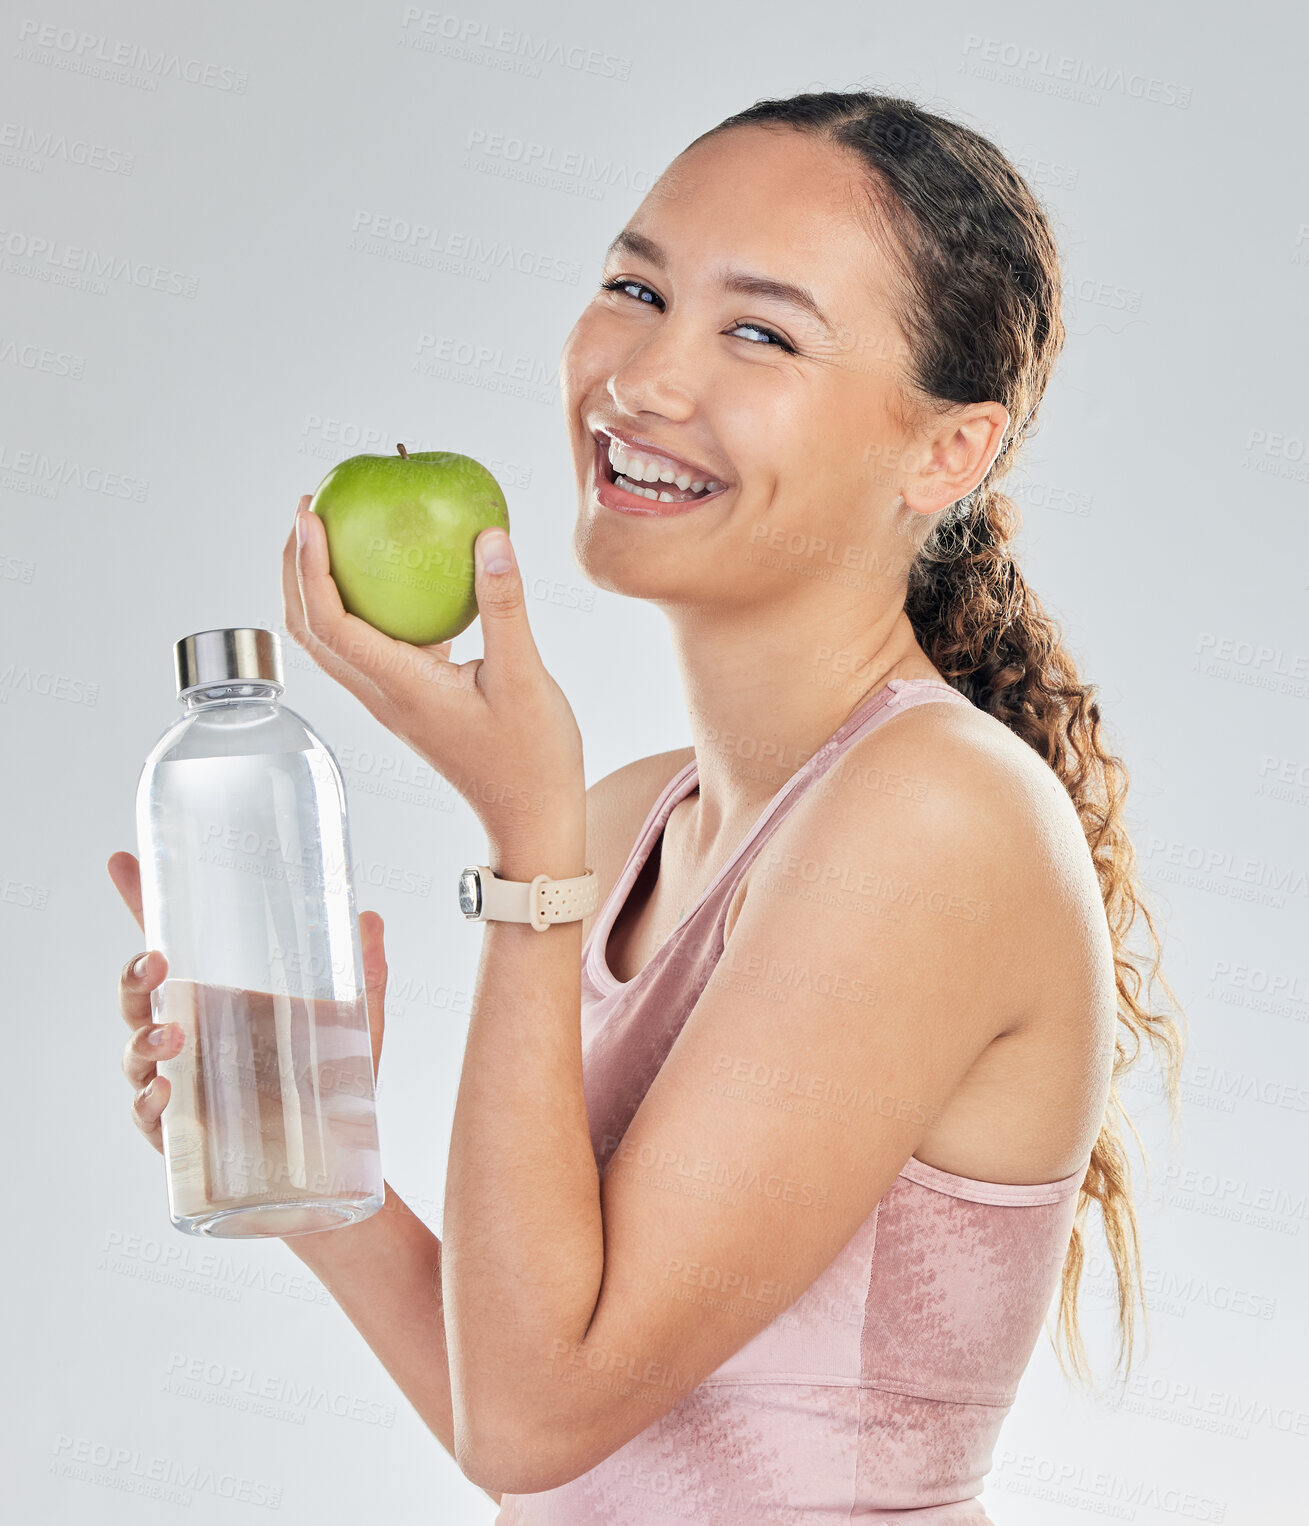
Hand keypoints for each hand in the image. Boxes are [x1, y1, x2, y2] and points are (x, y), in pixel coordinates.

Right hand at [106, 851, 389, 1151]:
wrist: (339, 1165)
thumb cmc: (337, 1087)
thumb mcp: (357, 1023)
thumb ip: (366, 973)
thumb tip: (371, 918)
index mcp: (220, 996)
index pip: (171, 943)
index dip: (141, 903)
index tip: (121, 860)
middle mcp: (193, 1034)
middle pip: (138, 995)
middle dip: (133, 976)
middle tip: (155, 964)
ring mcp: (182, 1082)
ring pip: (135, 1052)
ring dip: (141, 1039)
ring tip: (172, 1036)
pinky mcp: (181, 1135)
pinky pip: (147, 1115)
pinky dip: (146, 1102)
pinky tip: (163, 1092)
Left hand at [282, 498, 584, 849]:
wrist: (530, 814)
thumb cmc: (531, 756)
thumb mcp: (525, 676)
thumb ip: (504, 605)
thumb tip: (489, 537)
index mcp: (400, 688)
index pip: (331, 622)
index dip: (309, 565)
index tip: (310, 514)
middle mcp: (382, 694)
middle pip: (308, 628)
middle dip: (294, 566)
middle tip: (309, 508)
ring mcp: (391, 699)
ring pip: (330, 639)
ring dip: (316, 585)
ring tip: (334, 533)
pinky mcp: (408, 699)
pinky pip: (366, 644)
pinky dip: (360, 603)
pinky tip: (395, 574)